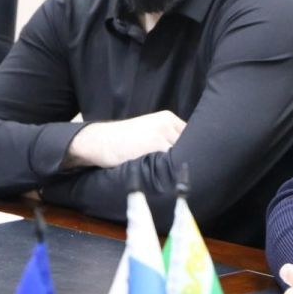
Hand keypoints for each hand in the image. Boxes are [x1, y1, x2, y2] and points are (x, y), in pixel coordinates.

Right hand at [62, 110, 185, 168]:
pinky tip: (164, 176)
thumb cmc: (123, 140)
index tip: (193, 160)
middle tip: (185, 171)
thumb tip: (189, 153)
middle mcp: (167, 123)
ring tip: (172, 175)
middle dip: (187, 157)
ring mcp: (162, 134)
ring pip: (182, 153)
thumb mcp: (148, 131)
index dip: (193, 149)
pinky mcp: (155, 146)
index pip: (192, 134)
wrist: (99, 141)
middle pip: (191, 143)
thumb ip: (167, 137)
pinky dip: (170, 170)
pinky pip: (171, 161)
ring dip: (179, 165)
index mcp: (167, 118)